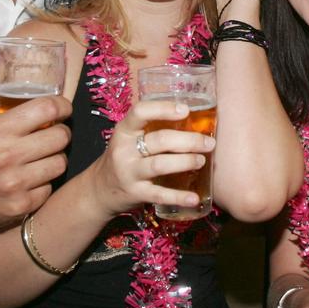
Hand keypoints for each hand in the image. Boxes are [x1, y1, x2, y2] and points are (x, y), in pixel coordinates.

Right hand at [0, 65, 71, 231]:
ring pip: (60, 163)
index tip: (62, 108)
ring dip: (55, 158)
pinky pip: (50, 188)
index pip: (48, 109)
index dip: (62, 106)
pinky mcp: (20, 206)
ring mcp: (15, 184)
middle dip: (60, 132)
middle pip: (61, 137)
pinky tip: (30, 178)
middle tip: (52, 133)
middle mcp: (7, 157)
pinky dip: (44, 183)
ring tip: (41, 156)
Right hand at [89, 98, 214, 217]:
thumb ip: (152, 128)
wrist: (99, 190)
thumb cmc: (124, 157)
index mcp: (124, 131)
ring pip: (160, 165)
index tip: (186, 110)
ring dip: (185, 162)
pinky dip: (179, 197)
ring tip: (202, 161)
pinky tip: (194, 198)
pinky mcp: (135, 193)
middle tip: (209, 142)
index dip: (163, 109)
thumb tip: (194, 118)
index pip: (140, 112)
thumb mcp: (130, 138)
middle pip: (159, 140)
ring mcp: (129, 173)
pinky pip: (160, 195)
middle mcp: (124, 150)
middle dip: (188, 140)